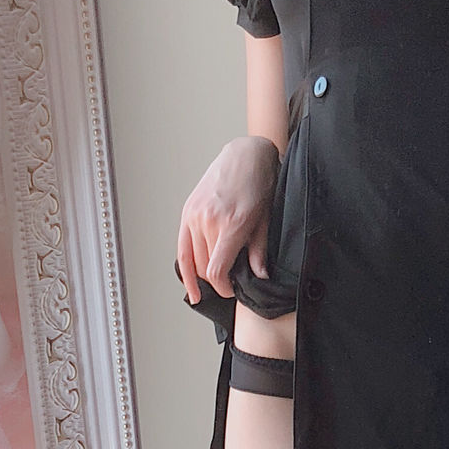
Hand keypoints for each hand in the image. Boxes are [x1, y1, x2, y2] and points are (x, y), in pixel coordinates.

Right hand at [176, 135, 278, 303]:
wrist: (245, 156)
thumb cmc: (259, 185)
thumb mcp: (266, 220)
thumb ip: (259, 251)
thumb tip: (260, 276)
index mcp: (231, 224)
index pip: (216, 270)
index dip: (224, 288)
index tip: (232, 292)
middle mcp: (208, 220)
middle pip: (204, 268)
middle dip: (216, 282)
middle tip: (229, 286)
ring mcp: (194, 215)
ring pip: (193, 260)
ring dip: (202, 275)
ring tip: (214, 284)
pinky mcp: (187, 212)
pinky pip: (182, 248)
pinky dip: (185, 269)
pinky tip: (190, 285)